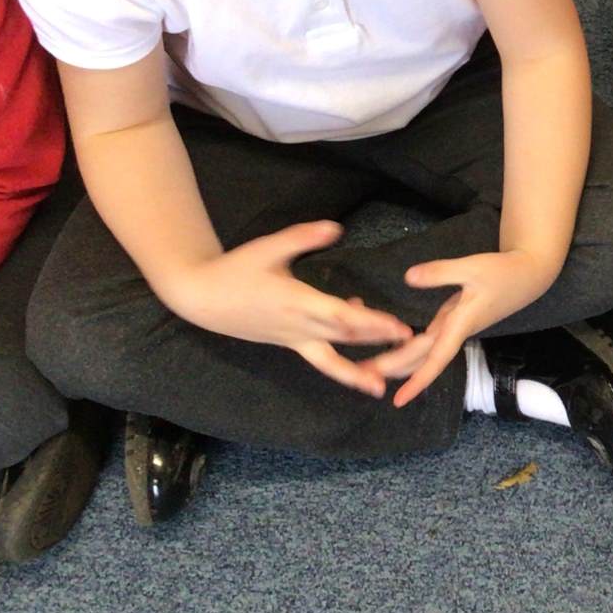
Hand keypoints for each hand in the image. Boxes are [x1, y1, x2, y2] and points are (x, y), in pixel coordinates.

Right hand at [162, 220, 413, 396]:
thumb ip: (302, 237)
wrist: (201, 298)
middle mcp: (297, 327)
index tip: (398, 327)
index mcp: (295, 301)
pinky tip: (358, 338)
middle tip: (410, 350)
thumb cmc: (235, 269)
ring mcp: (292, 340)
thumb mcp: (267, 247)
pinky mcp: (288, 344)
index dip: (371, 323)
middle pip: (344, 340)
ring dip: (357, 371)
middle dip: (377, 345)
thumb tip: (336, 227)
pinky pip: (318, 356)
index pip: (341, 317)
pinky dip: (339, 357)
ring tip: (382, 385)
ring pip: (330, 360)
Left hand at [361, 247, 558, 407]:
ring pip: (425, 350)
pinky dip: (411, 345)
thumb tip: (408, 277)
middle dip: (395, 369)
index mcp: (461, 324)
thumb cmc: (504, 272)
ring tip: (371, 367)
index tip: (398, 400)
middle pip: (423, 358)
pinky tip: (394, 347)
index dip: (417, 380)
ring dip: (399, 359)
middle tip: (364, 377)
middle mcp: (456, 331)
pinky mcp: (455, 319)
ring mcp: (455, 327)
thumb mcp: (473, 267)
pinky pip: (430, 339)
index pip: (436, 358)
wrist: (529, 276)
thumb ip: (440, 273)